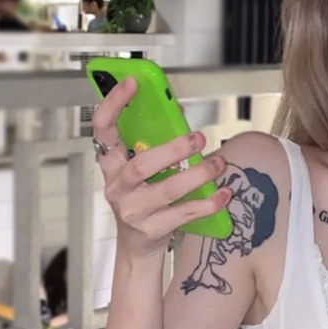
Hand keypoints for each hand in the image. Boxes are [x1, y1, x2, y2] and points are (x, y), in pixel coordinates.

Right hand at [93, 76, 230, 258]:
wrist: (137, 245)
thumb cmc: (143, 199)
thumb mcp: (141, 171)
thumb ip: (156, 145)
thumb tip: (180, 117)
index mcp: (112, 165)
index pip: (103, 129)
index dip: (114, 104)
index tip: (133, 83)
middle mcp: (117, 187)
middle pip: (141, 166)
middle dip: (172, 150)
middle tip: (198, 138)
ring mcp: (133, 211)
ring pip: (167, 190)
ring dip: (197, 175)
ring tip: (218, 164)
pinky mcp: (152, 229)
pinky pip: (184, 214)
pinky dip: (208, 203)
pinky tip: (224, 194)